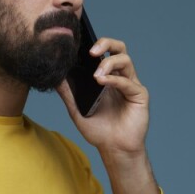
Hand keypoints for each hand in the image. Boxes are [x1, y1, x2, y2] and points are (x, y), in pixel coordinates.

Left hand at [56, 35, 149, 156]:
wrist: (115, 150)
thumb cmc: (99, 131)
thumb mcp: (77, 111)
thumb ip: (68, 94)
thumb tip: (54, 77)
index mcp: (107, 77)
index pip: (104, 52)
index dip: (95, 44)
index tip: (79, 45)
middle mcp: (120, 77)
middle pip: (118, 48)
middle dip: (105, 43)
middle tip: (91, 51)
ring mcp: (131, 85)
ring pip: (125, 60)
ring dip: (108, 63)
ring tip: (96, 75)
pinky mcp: (139, 95)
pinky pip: (128, 81)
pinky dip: (115, 79)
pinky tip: (103, 82)